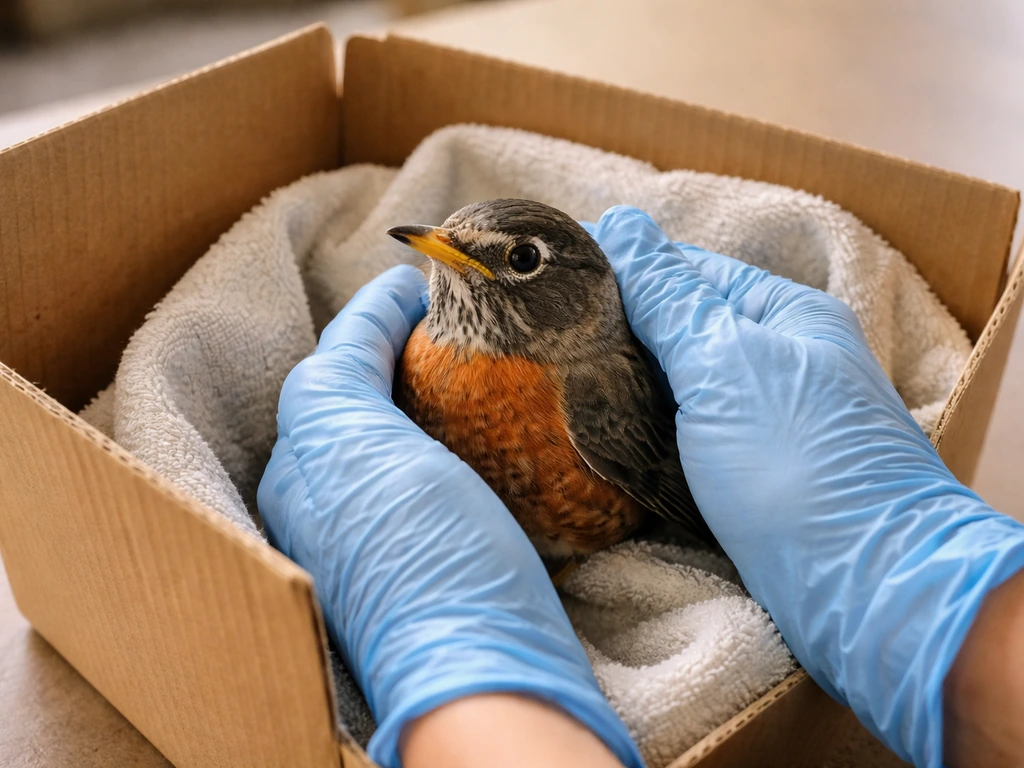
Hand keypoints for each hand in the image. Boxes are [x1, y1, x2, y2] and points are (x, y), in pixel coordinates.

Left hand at [257, 265, 641, 767]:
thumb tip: (362, 332)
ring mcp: (381, 532)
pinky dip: (452, 432)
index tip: (427, 282)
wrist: (485, 671)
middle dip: (398, 347)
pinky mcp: (429, 556)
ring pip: (394, 432)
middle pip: (358, 395)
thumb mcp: (359, 452)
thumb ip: (337, 386)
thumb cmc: (423, 557)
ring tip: (476, 358)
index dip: (376, 315)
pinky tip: (489, 428)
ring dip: (426, 386)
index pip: (335, 364)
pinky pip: (431, 471)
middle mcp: (330, 501)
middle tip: (459, 317)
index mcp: (306, 468)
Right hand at [588, 206, 1023, 767]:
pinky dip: (641, 437)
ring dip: (621, 388)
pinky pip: (681, 440)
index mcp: (781, 315)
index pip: (686, 271)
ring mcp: (759, 423)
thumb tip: (620, 223)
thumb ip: (667, 298)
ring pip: (674, 390)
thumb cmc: (798, 462)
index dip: (619, 272)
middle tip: (537, 339)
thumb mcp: (725, 363)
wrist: (864, 589)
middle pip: (678, 332)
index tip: (551, 280)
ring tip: (549, 382)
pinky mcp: (743, 478)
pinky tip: (594, 436)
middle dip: (614, 335)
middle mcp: (774, 362)